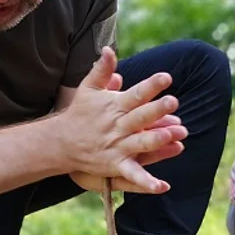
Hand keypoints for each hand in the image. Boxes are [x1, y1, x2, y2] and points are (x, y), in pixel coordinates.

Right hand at [56, 47, 186, 193]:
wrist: (60, 142)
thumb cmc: (79, 113)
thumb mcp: (88, 89)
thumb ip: (101, 70)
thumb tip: (109, 49)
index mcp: (114, 106)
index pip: (136, 94)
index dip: (151, 85)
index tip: (167, 77)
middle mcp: (117, 126)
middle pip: (140, 117)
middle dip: (156, 110)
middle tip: (173, 102)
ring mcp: (117, 147)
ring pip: (140, 143)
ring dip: (155, 140)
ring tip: (173, 135)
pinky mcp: (115, 165)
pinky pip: (132, 174)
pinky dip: (146, 182)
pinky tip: (162, 186)